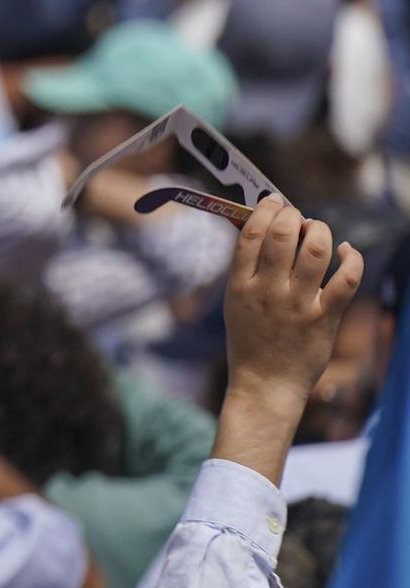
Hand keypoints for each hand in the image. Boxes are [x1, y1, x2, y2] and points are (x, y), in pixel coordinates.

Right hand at [224, 199, 363, 415]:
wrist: (264, 386)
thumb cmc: (251, 342)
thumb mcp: (236, 305)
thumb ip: (247, 271)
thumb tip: (264, 229)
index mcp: (240, 287)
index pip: (251, 233)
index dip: (265, 209)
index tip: (274, 202)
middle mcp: (267, 292)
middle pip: (283, 233)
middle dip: (294, 215)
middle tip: (298, 218)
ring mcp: (297, 305)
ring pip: (317, 249)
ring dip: (321, 230)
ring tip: (318, 232)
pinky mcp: (324, 318)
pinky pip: (346, 277)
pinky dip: (352, 257)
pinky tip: (347, 252)